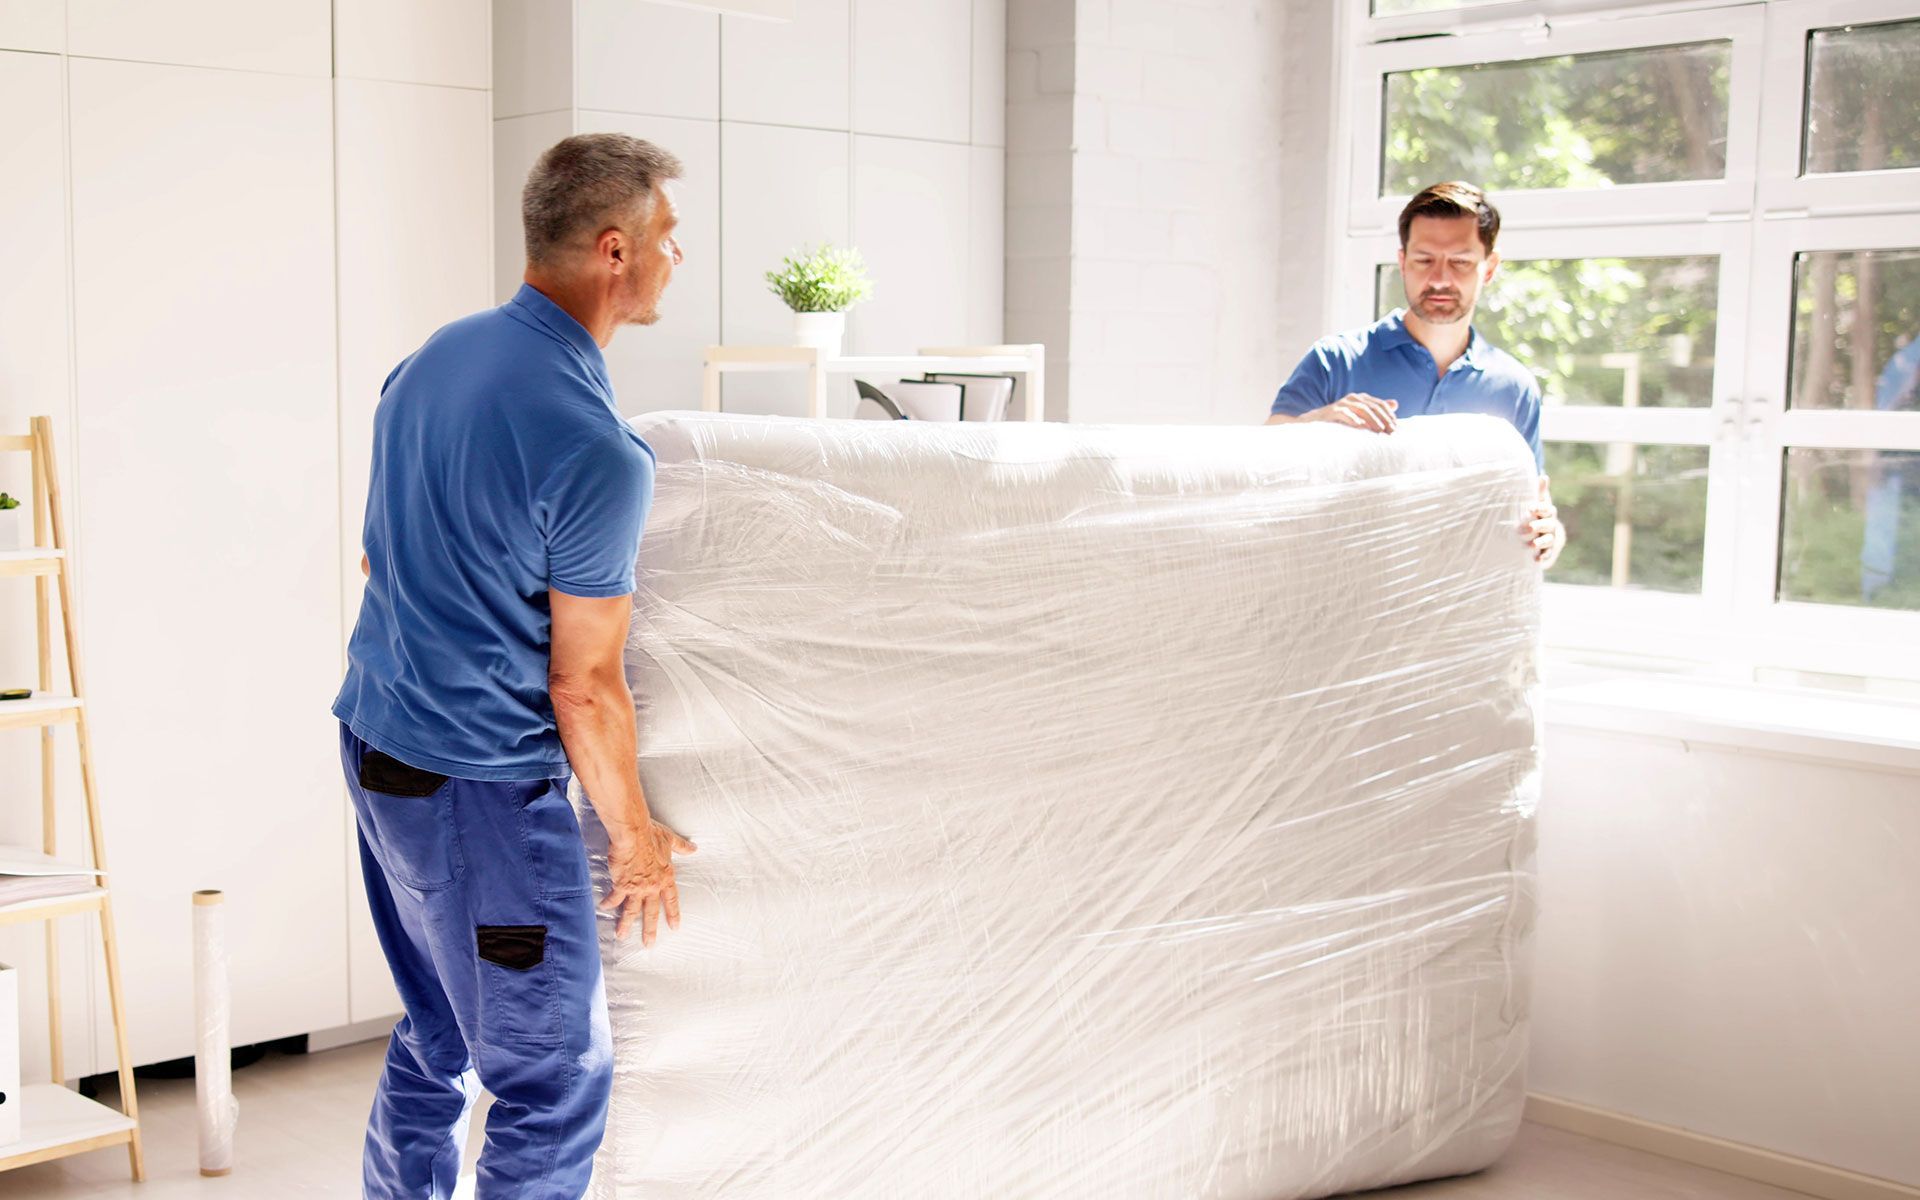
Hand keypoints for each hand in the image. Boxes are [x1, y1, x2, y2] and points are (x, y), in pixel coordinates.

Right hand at [601, 818, 696, 946]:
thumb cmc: (651, 834)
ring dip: (626, 925)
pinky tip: (603, 908)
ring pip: (632, 911)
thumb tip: (693, 848)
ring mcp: (637, 888)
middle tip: (648, 944)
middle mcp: (652, 886)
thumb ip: (681, 847)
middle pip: (651, 912)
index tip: (674, 927)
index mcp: (665, 877)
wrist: (633, 833)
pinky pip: (614, 898)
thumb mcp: (669, 840)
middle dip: (650, 929)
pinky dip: (609, 904)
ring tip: (621, 936)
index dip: (673, 914)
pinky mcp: (622, 885)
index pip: (671, 900)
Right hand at [1301, 393, 1396, 432]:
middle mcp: (1353, 398)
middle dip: (1383, 419)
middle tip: (1390, 431)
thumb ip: (1376, 409)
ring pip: (1362, 409)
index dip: (1389, 415)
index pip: (1380, 404)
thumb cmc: (1340, 420)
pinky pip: (1345, 413)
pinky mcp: (1332, 410)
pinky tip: (1360, 426)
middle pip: (1373, 407)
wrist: (1316, 421)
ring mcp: (1342, 403)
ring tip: (1379, 430)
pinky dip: (1354, 419)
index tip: (1395, 427)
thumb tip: (1395, 403)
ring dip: (1372, 420)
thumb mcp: (1360, 414)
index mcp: (1361, 398)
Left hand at [1525, 475, 1564, 568]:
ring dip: (1541, 542)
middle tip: (1528, 526)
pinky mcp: (1547, 551)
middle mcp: (1550, 525)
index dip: (1539, 508)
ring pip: (1548, 540)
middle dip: (1538, 526)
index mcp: (1548, 512)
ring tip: (1533, 544)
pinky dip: (1543, 558)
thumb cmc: (1539, 514)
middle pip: (1547, 525)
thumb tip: (1543, 475)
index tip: (1530, 508)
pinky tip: (1537, 560)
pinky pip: (1547, 555)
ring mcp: (1550, 539)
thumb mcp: (1539, 502)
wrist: (1545, 532)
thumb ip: (1539, 491)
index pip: (1546, 509)